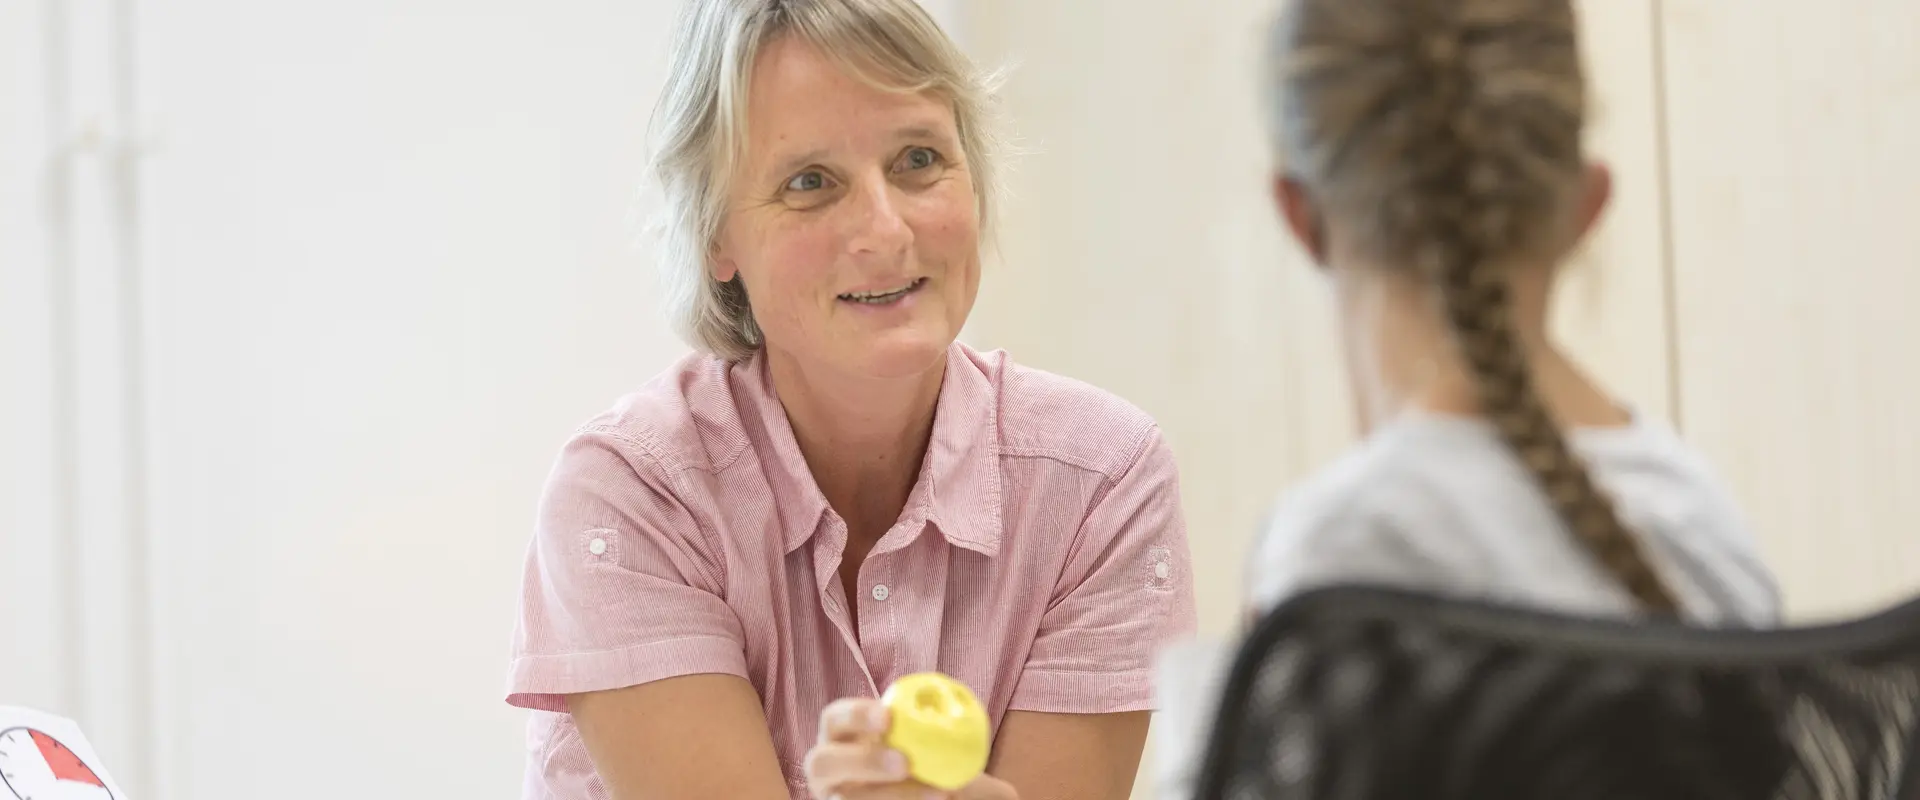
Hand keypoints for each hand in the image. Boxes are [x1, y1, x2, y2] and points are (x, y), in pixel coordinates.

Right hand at [803, 698, 1018, 799]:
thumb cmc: (929, 763)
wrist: (934, 794)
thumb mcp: (936, 746)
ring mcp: (834, 798)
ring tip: (937, 794)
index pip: (835, 718)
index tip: (889, 717)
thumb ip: (947, 734)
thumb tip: (967, 722)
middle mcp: (828, 770)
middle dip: (862, 761)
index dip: (856, 715)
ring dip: (888, 795)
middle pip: (822, 763)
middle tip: (905, 763)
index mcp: (842, 737)